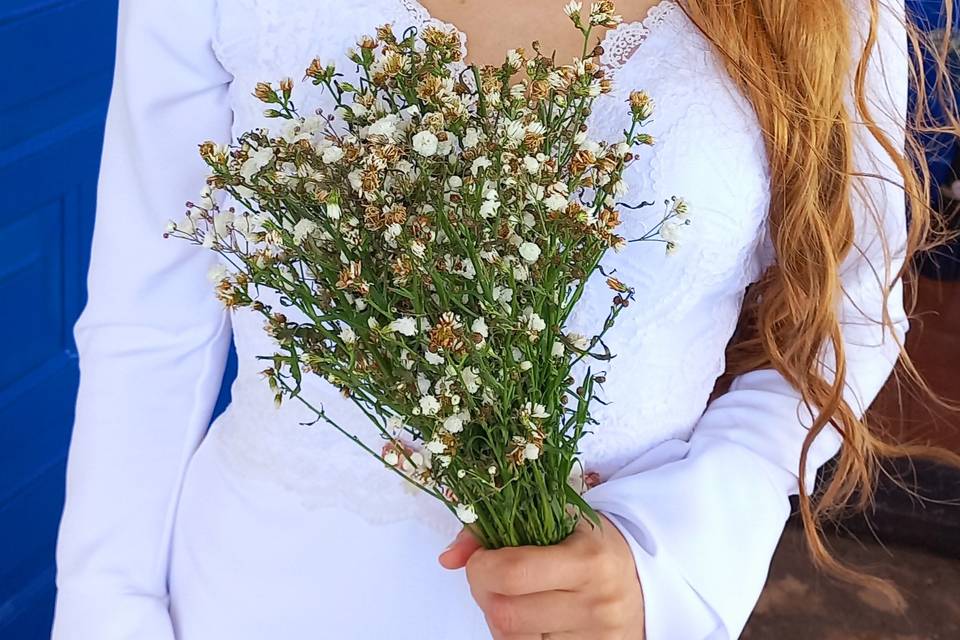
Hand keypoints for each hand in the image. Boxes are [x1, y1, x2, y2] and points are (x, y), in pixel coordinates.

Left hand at [438, 515, 644, 639]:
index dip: (480, 567)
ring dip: (497, 617)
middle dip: (483, 594)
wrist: (642, 579)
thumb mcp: (555, 519)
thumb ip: (496, 529)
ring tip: (510, 597)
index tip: (481, 559)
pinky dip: (516, 636)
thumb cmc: (590, 545)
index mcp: (587, 561)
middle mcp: (594, 604)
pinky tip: (526, 618)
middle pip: (506, 614)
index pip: (512, 573)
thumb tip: (448, 558)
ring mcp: (594, 638)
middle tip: (489, 579)